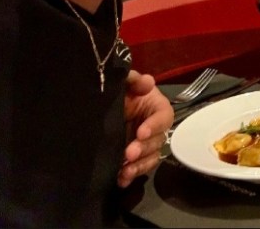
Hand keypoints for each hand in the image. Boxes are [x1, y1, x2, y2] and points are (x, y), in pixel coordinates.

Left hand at [118, 70, 173, 187]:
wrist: (95, 110)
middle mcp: (154, 127)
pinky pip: (138, 169)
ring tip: (125, 171)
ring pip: (151, 157)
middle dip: (145, 148)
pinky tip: (120, 180)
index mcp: (155, 107)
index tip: (141, 132)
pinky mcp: (134, 158)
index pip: (164, 116)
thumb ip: (133, 79)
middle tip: (129, 152)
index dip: (155, 125)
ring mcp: (144, 144)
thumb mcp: (124, 83)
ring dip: (139, 165)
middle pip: (158, 140)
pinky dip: (130, 175)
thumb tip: (147, 83)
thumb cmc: (117, 94)